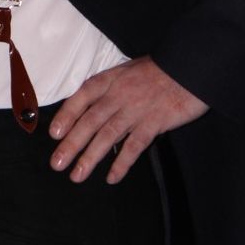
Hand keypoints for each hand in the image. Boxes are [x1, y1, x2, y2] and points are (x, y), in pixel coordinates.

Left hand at [48, 57, 207, 184]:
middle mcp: (118, 95)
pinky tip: (112, 177)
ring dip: (90, 157)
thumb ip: (110, 90)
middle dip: (71, 144)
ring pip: (107, 136)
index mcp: (110, 80)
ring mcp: (136, 110)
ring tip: (77, 175)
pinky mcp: (154, 123)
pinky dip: (122, 163)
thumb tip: (91, 112)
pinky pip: (134, 146)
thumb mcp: (128, 71)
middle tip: (57, 163)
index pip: (82, 97)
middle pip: (89, 121)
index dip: (66, 115)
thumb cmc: (158, 71)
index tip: (54, 134)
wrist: (190, 67)